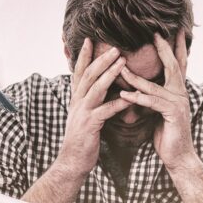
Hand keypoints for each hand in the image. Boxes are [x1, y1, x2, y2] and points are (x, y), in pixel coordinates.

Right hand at [58, 38, 132, 174]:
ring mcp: (82, 113)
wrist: (72, 162)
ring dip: (109, 73)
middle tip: (115, 46)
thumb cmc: (82, 140)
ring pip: (96, 88)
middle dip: (101, 59)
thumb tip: (99, 90)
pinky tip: (131, 97)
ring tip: (122, 62)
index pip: (79, 72)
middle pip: (88, 75)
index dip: (84, 56)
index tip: (89, 40)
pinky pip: (106, 111)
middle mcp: (77, 102)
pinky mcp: (90, 125)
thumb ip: (90, 102)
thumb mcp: (83, 116)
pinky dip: (119, 103)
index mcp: (76, 99)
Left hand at [119, 32, 195, 170]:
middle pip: (173, 66)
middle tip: (155, 34)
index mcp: (178, 92)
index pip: (177, 65)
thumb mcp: (159, 112)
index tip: (171, 32)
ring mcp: (179, 103)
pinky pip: (152, 102)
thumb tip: (140, 87)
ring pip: (155, 85)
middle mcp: (181, 94)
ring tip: (120, 68)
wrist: (178, 157)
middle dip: (164, 49)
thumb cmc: (167, 135)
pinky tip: (124, 95)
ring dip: (135, 77)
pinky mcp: (173, 114)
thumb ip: (153, 97)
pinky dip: (137, 98)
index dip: (174, 48)